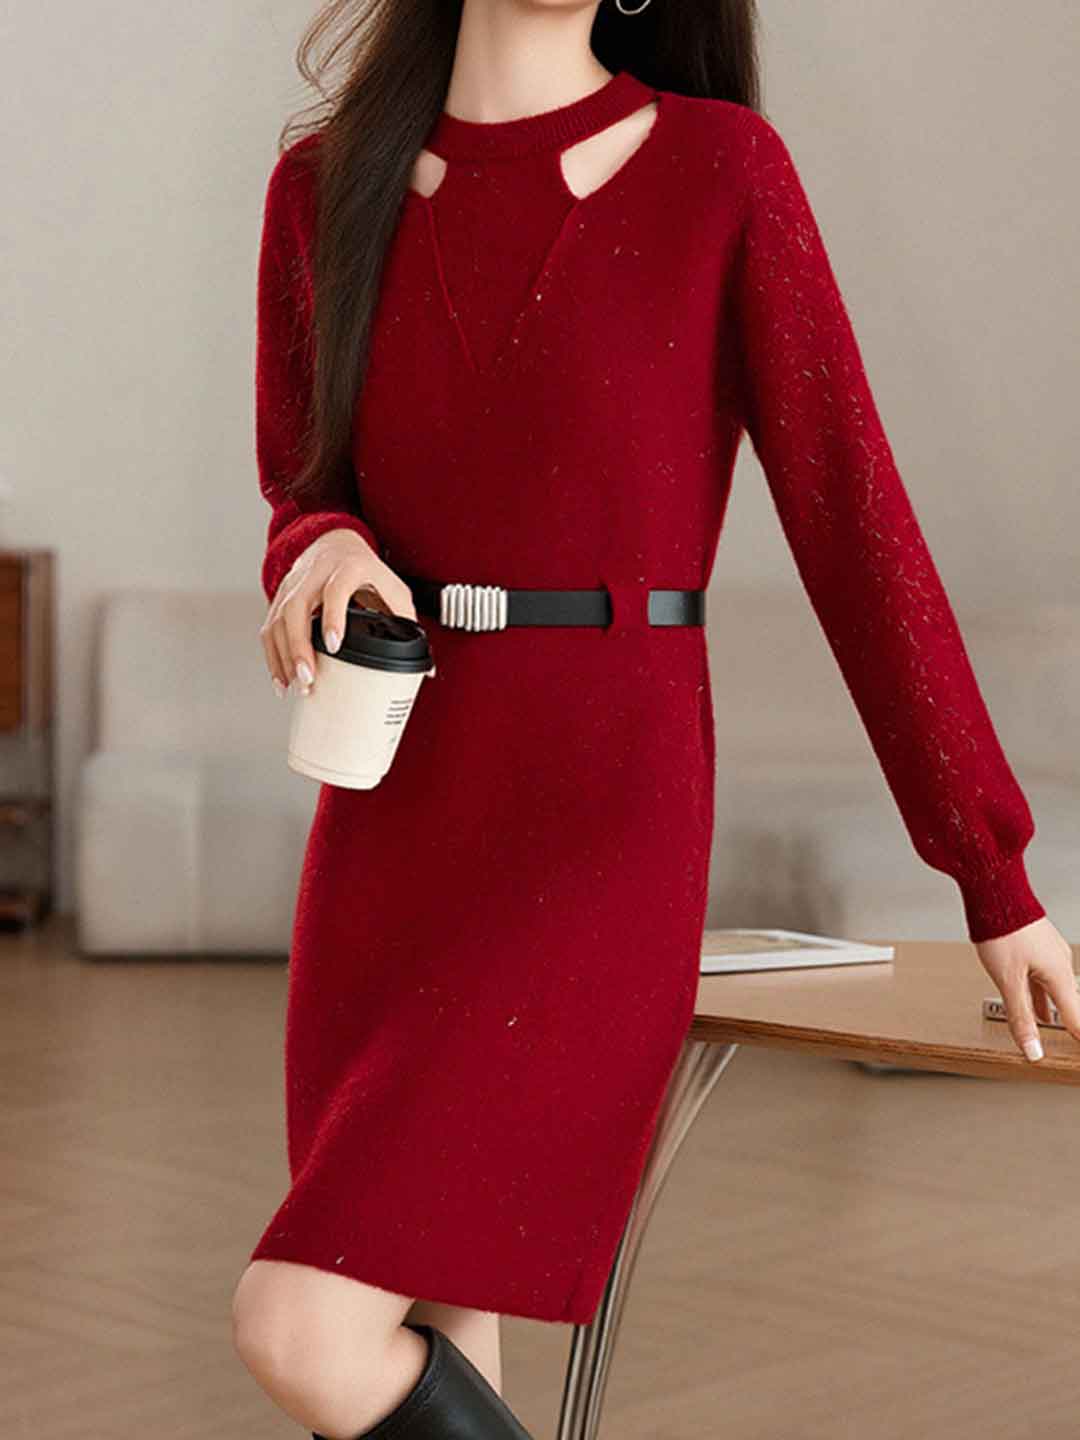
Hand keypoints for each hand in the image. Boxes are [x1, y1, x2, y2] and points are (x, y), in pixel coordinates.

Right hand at [259, 527, 417, 696]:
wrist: (334, 542)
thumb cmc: (366, 570)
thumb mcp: (393, 589)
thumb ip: (406, 623)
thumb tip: (427, 669)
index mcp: (349, 567)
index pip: (336, 589)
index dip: (333, 616)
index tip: (333, 644)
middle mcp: (316, 573)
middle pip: (297, 608)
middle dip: (299, 647)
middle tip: (308, 678)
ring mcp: (294, 585)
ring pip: (278, 620)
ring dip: (283, 657)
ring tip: (295, 687)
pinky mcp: (280, 598)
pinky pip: (270, 628)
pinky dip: (273, 656)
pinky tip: (282, 679)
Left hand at [975, 915, 1079, 1060]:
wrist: (995, 891)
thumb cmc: (1002, 929)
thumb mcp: (1008, 980)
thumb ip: (1020, 1017)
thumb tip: (1032, 1049)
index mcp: (1059, 975)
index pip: (1077, 1019)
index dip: (1079, 1038)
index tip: (1077, 1053)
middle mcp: (1060, 964)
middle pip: (1070, 1004)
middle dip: (1071, 1024)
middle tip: (1072, 1040)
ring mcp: (1050, 954)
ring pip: (1055, 990)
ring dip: (1053, 1010)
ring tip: (1050, 1027)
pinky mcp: (1038, 947)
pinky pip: (1044, 978)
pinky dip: (1041, 995)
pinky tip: (1035, 1003)